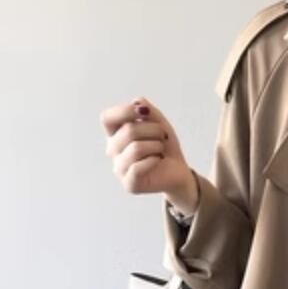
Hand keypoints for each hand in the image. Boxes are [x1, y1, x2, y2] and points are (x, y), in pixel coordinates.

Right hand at [99, 96, 198, 213]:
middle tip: (163, 136)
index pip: (107, 118)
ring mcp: (119, 169)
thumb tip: (137, 103)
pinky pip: (138, 167)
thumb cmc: (165, 147)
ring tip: (161, 151)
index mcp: (115, 134)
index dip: (124, 111)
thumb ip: (148, 111)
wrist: (179, 171)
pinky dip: (154, 160)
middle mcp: (113, 151)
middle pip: (128, 131)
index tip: (144, 112)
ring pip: (136, 148)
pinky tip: (158, 161)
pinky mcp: (129, 184)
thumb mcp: (159, 123)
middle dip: (153, 130)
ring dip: (157, 146)